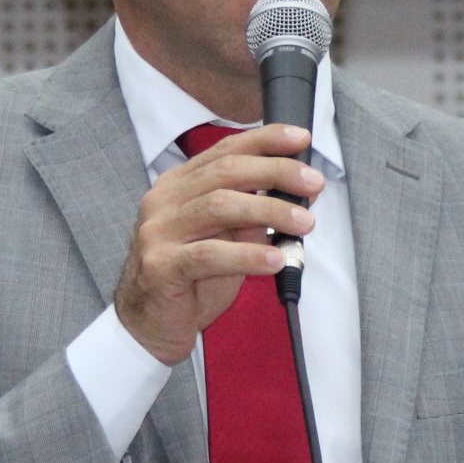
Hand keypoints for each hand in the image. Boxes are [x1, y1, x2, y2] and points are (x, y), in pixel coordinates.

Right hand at [114, 124, 323, 364]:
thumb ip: (253, 212)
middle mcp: (164, 201)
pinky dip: (248, 254)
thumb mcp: (228, 237)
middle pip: (226, 172)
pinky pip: (209, 254)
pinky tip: (275, 259)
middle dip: (276, 172)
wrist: (150, 325)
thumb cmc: (193, 278)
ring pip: (219, 206)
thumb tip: (299, 193)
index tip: (301, 137)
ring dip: (269, 211)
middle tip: (313, 183)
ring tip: (304, 223)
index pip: (225, 151)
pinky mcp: (160, 266)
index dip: (265, 140)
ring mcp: (158, 232)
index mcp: (179, 185)